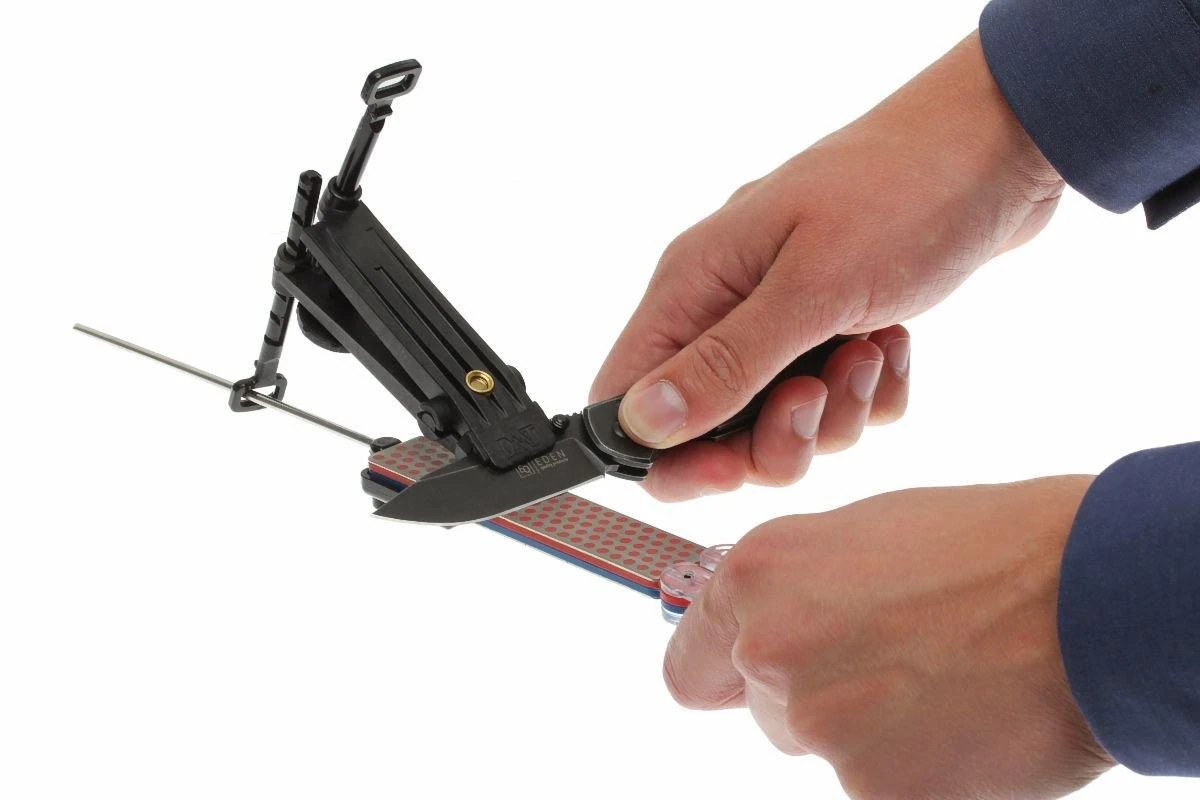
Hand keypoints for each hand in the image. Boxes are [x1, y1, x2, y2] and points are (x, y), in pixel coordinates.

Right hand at [590, 31, 1063, 500]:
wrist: (1000, 146)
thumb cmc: (901, 193)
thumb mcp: (811, 287)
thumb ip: (725, 362)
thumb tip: (640, 423)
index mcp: (694, 285)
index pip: (627, 396)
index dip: (664, 453)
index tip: (728, 469)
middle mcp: (726, 306)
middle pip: (709, 429)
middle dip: (771, 439)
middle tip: (818, 401)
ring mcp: (782, 318)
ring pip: (778, 425)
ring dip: (834, 414)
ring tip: (870, 350)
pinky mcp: (835, 330)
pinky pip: (837, 405)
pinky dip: (871, 392)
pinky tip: (893, 340)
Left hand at [664, 477, 1115, 798]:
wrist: (1090, 592)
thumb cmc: (985, 546)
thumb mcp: (857, 537)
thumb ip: (791, 590)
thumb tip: (763, 625)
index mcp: (756, 578)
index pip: (688, 668)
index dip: (719, 674)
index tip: (740, 679)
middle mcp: (771, 651)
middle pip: (762, 710)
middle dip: (814, 695)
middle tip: (893, 660)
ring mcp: (822, 726)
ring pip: (822, 747)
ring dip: (867, 731)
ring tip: (940, 681)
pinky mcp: (877, 791)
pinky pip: (878, 786)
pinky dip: (914, 767)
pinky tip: (962, 720)